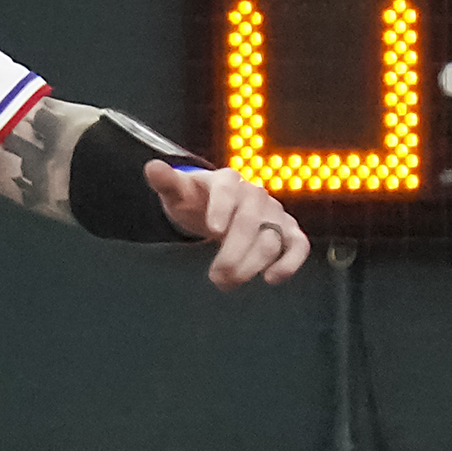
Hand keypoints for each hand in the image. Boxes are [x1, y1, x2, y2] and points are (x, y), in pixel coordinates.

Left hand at [148, 163, 310, 287]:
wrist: (215, 208)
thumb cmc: (196, 200)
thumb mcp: (178, 192)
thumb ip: (167, 183)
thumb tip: (153, 168)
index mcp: (227, 180)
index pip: (227, 188)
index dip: (221, 208)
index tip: (213, 230)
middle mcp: (254, 194)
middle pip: (249, 220)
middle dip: (233, 251)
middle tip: (216, 276)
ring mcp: (273, 212)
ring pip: (272, 236)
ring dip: (252, 264)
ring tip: (229, 282)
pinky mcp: (287, 231)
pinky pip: (298, 244)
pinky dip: (290, 261)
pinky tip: (272, 278)